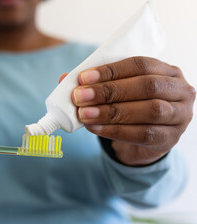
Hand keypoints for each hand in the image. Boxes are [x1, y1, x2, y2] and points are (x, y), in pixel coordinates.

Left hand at [64, 57, 194, 165]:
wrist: (148, 139)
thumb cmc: (133, 106)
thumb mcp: (119, 91)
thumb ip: (96, 83)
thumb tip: (65, 79)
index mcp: (167, 71)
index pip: (140, 64)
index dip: (110, 71)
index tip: (82, 77)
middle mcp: (180, 90)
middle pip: (146, 86)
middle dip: (109, 91)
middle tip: (79, 96)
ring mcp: (179, 116)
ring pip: (149, 110)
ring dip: (111, 112)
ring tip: (84, 114)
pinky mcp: (170, 138)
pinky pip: (144, 134)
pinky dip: (116, 131)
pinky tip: (95, 128)